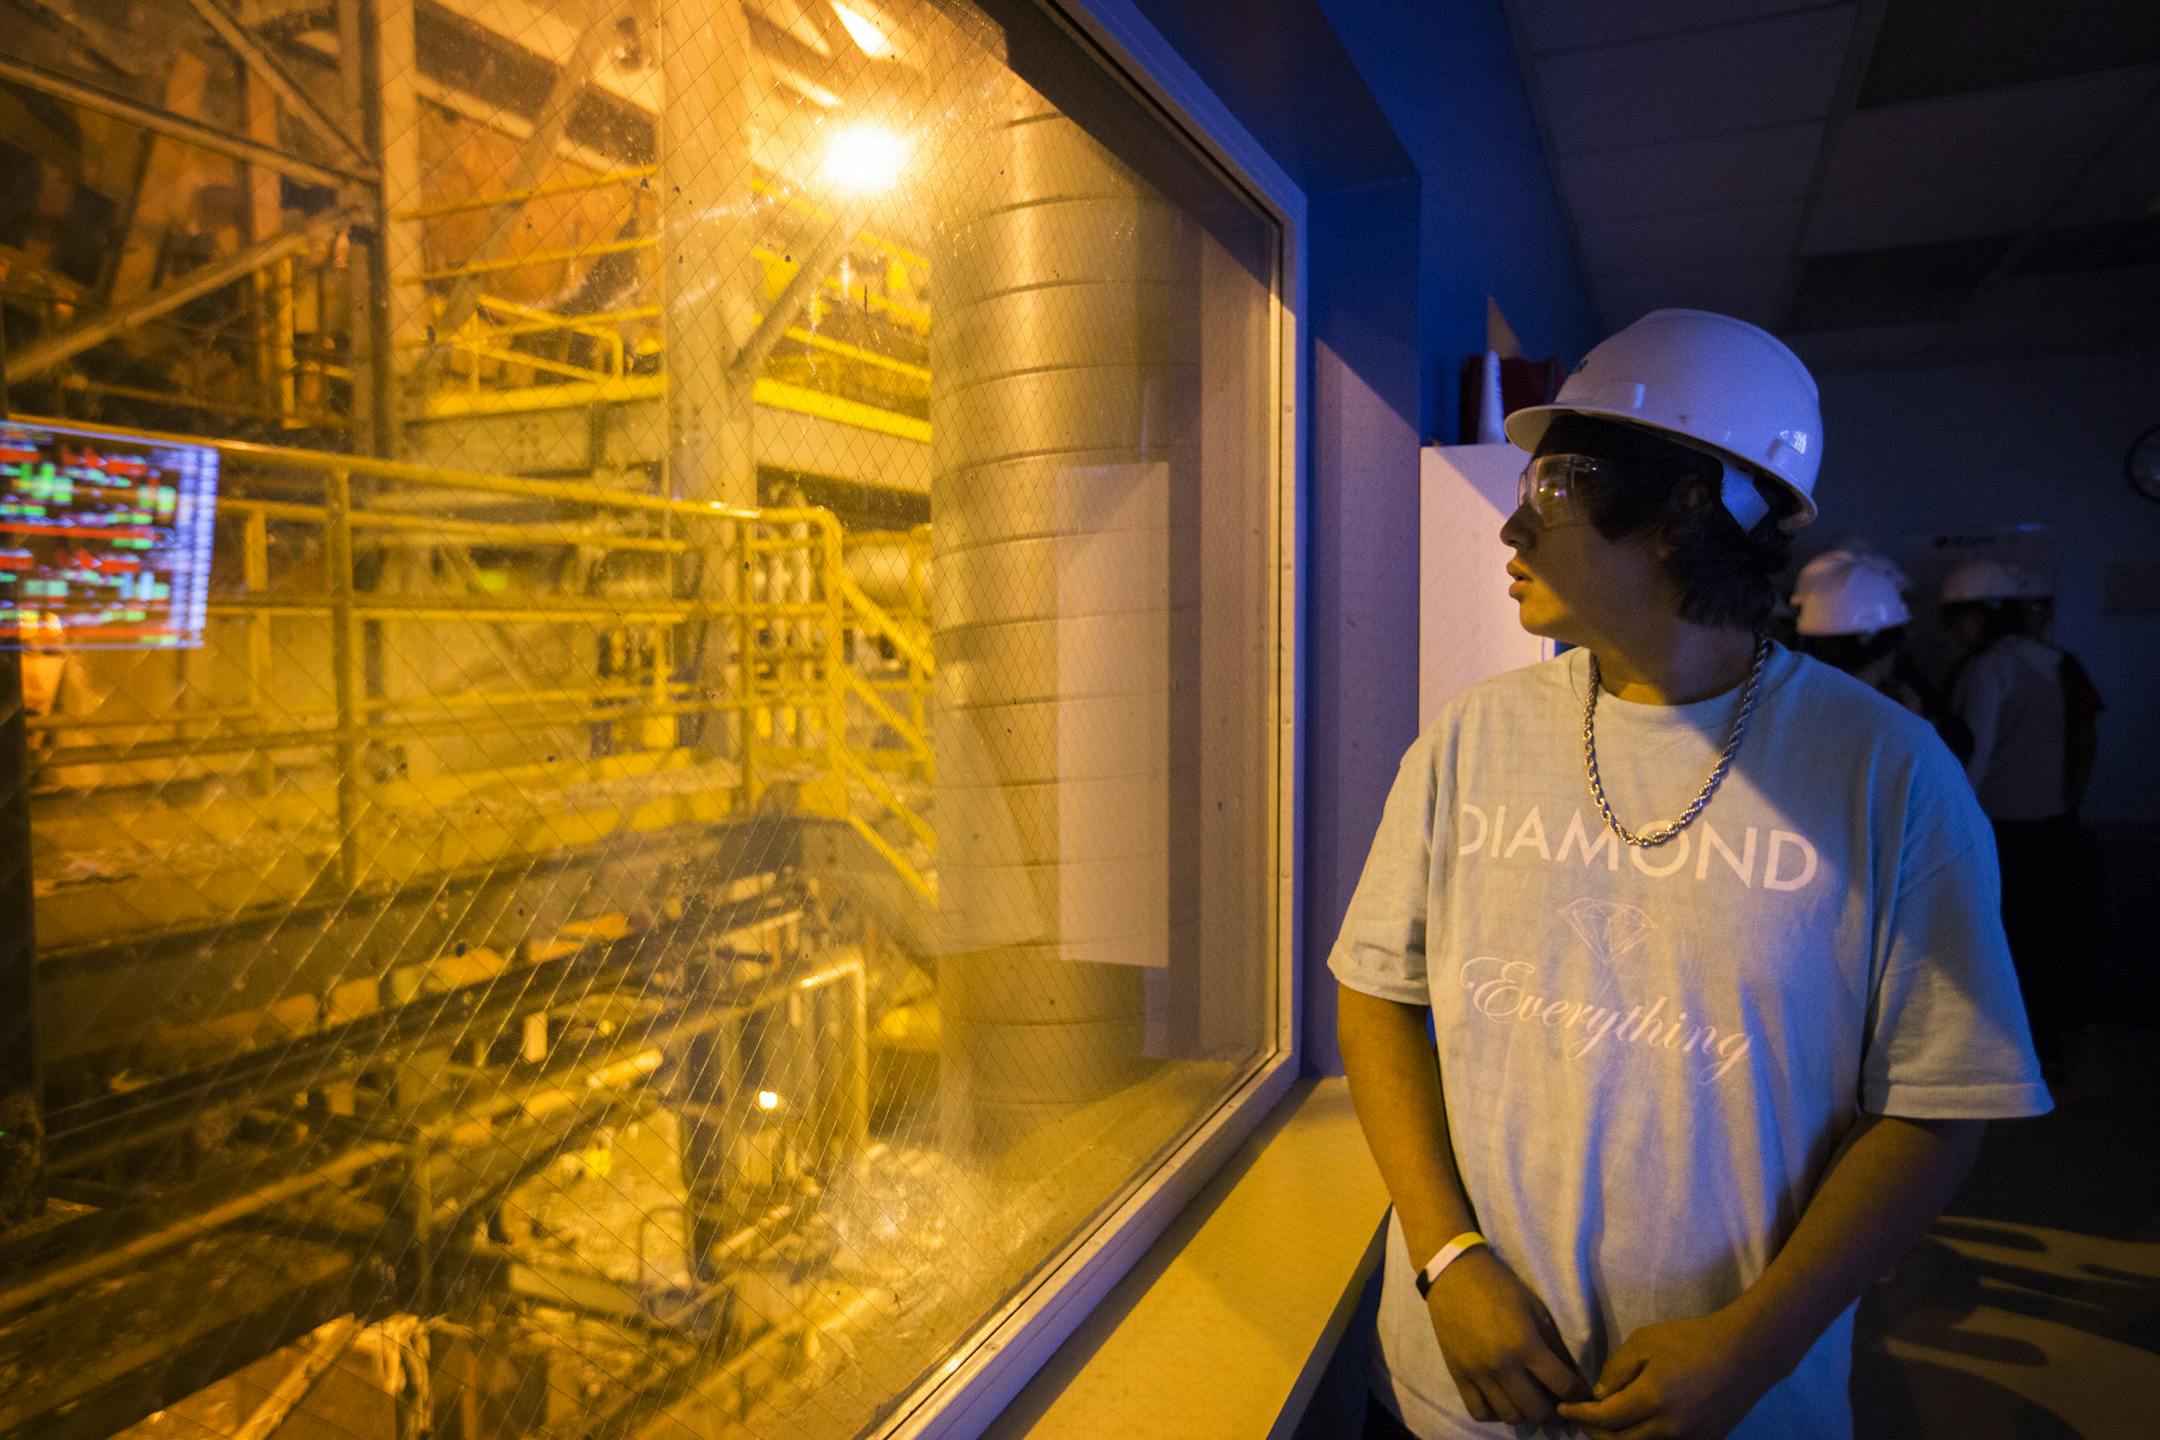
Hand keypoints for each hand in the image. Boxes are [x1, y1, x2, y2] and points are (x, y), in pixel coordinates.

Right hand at [1423, 1247, 1589, 1425]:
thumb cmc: (1499, 1286)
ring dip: (1525, 1412)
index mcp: (1525, 1344)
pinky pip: (1479, 1412)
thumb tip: (1568, 1373)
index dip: (1579, 1394)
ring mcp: (1477, 1373)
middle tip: (1556, 1400)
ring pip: (1510, 1416)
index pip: (1563, 1385)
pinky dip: (1495, 1413)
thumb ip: (1551, 1344)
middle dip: (1553, 1410)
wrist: (1453, 1275)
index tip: (1583, 1395)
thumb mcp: (1534, 1308)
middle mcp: (1502, 1365)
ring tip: (1528, 1399)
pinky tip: (1502, 1400)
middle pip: (1537, 1411)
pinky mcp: (1457, 1375)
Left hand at [1556, 1309, 1778, 1439]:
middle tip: (1581, 1420)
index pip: (1605, 1418)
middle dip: (1596, 1433)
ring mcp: (1689, 1438)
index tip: (1564, 1409)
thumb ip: (1618, 1370)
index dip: (1580, 1415)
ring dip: (1619, 1439)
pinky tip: (1636, 1428)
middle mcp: (1669, 1427)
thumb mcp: (1645, 1341)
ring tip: (1605, 1426)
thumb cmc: (1692, 1339)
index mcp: (1652, 1399)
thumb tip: (1601, 1396)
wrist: (1746, 1352)